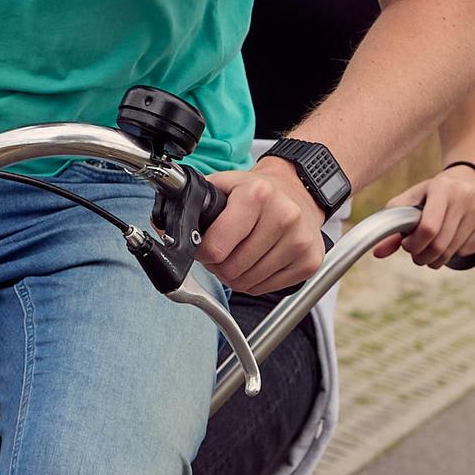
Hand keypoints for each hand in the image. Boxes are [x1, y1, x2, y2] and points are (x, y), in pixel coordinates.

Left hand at [197, 160, 327, 296]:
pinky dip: (256, 281)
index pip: (216, 248)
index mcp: (257, 195)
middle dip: (219, 265)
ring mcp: (299, 241)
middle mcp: (283, 216)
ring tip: (240, 255)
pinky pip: (266, 289)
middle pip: (231, 270)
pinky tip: (258, 261)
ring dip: (236, 275)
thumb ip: (193, 205)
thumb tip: (165, 230)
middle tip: (223, 251)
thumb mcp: (223, 185)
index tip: (204, 246)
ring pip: (248, 283)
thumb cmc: (258, 192)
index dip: (203, 252)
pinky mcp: (310, 262)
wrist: (299, 191)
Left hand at [373, 164, 474, 268]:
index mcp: (442, 187)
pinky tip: (454, 239)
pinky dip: (457, 252)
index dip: (413, 244)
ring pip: (454, 251)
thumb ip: (392, 227)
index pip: (428, 228)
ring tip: (433, 249)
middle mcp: (466, 195)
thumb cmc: (431, 197)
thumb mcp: (411, 203)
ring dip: (438, 258)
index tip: (407, 245)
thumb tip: (377, 253)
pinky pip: (470, 250)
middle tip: (418, 255)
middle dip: (423, 256)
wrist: (468, 183)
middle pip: (440, 245)